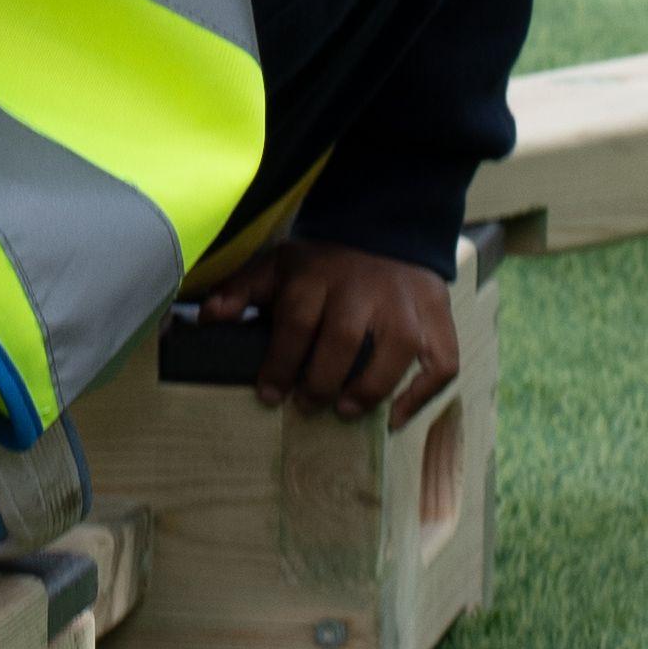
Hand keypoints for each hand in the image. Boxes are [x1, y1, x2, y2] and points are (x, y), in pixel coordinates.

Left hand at [199, 239, 459, 422]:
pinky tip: (395, 417)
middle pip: (343, 341)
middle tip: (306, 405)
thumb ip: (243, 291)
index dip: (280, 364)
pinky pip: (440, 363)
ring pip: (394, 352)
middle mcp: (365, 288)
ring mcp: (406, 305)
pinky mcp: (438, 320)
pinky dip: (421, 395)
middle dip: (320, 382)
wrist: (389, 231)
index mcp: (320, 275)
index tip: (268, 394)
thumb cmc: (326, 264)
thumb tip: (207, 318)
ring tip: (346, 409)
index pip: (297, 323)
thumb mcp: (280, 267)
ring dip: (368, 389)